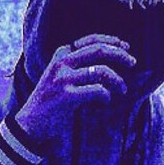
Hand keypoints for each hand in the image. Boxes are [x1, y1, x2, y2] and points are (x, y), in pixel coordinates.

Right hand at [14, 34, 136, 145]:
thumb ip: (79, 67)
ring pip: (101, 71)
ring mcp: (63, 78)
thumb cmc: (51, 103)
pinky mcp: (66, 95)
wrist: (30, 124)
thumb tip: (110, 65)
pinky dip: (106, 95)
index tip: (126, 47)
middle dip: (120, 56)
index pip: (91, 40)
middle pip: (99, 51)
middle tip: (133, 63)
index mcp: (61, 54)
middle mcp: (62, 62)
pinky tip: (106, 101)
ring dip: (117, 81)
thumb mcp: (61, 78)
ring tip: (122, 90)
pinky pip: (97, 90)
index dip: (111, 41)